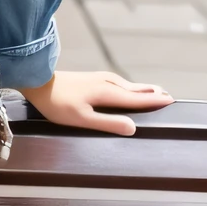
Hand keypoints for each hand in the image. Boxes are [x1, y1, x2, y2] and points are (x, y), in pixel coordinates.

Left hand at [16, 70, 172, 136]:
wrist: (37, 81)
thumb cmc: (57, 103)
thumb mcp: (83, 119)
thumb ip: (108, 123)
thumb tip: (132, 127)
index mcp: (108, 93)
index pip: (137, 98)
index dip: (154, 100)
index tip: (169, 100)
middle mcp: (107, 82)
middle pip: (135, 89)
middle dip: (151, 92)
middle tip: (167, 96)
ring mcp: (99, 78)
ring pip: (126, 84)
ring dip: (140, 88)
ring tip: (152, 91)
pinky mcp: (91, 78)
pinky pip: (118, 82)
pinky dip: (128, 86)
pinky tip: (125, 88)